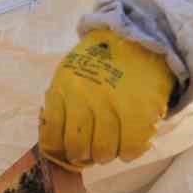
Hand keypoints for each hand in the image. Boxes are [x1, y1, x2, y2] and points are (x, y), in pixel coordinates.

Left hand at [39, 29, 173, 168]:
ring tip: (110, 147)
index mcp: (63, 89)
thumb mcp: (70, 74)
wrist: (138, 37)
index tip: (67, 151)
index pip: (52, 136)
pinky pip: (130, 148)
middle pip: (78, 147)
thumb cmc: (100, 62)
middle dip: (83, 156)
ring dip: (106, 156)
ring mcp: (113, 104)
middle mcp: (84, 98)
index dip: (59, 151)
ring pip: (103, 152)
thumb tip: (56, 142)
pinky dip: (128, 153)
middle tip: (90, 151)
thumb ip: (61, 103)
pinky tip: (127, 146)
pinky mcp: (139, 110)